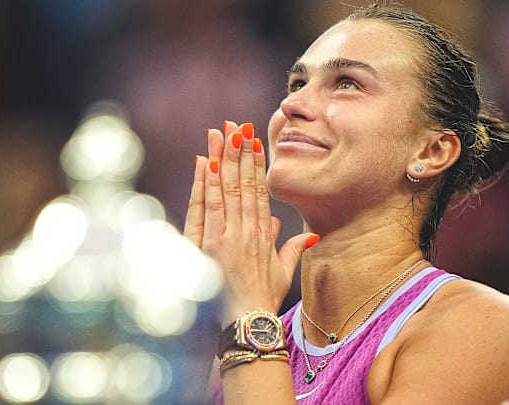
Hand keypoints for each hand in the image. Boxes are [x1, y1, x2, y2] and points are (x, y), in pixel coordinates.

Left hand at [184, 121, 316, 323]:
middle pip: (242, 182)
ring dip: (221, 159)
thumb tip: (306, 232)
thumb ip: (293, 248)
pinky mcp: (210, 245)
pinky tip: (203, 163)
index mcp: (264, 232)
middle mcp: (247, 229)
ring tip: (219, 133)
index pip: (259, 189)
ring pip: (225, 189)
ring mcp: (228, 235)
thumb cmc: (264, 298)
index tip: (253, 140)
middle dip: (238, 151)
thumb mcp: (284, 271)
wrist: (249, 320)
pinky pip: (208, 208)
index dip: (256, 163)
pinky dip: (205, 185)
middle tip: (235, 125)